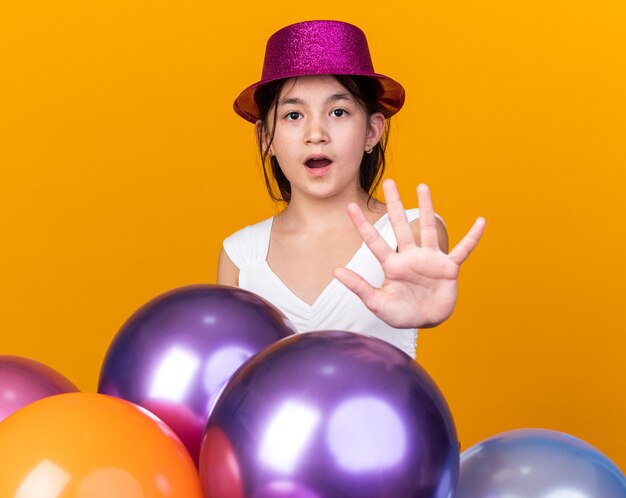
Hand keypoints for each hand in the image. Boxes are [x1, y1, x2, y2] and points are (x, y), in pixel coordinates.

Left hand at [334, 179, 485, 328]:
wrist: (427, 321)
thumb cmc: (402, 313)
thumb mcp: (378, 303)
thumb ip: (359, 287)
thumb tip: (336, 271)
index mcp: (392, 265)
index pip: (374, 241)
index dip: (362, 225)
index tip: (349, 206)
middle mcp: (410, 257)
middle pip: (400, 226)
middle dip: (395, 204)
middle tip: (389, 182)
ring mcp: (430, 260)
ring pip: (427, 229)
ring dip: (427, 209)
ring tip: (422, 187)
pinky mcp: (448, 268)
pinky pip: (462, 250)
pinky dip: (472, 238)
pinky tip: (481, 222)